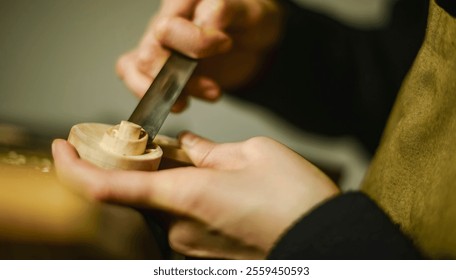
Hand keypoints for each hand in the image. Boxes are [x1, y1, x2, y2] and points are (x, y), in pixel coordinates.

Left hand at [52, 133, 338, 258]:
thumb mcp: (252, 153)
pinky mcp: (202, 256)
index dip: (75, 168)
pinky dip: (185, 202)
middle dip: (147, 166)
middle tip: (171, 147)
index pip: (107, 187)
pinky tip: (218, 193)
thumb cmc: (294, 198)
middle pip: (139, 191)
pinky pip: (180, 222)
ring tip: (209, 172)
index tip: (64, 147)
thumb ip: (208, 150)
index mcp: (185, 196)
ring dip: (171, 184)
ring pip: (162, 206)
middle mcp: (178, 228)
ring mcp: (189, 247)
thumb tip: (186, 148)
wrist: (325, 240)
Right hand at [117, 0, 284, 111]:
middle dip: (180, 80)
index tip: (225, 44)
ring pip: (134, 69)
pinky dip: (153, 97)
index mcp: (182, 3)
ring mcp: (158, 45)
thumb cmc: (250, 22)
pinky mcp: (160, 67)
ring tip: (193, 100)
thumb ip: (224, 12)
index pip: (168, 29)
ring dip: (166, 93)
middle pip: (147, 55)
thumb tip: (205, 27)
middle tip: (213, 89)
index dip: (195, 44)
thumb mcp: (247, 12)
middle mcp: (164, 22)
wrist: (256, 43)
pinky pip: (135, 79)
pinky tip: (181, 102)